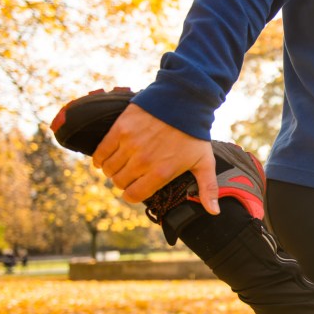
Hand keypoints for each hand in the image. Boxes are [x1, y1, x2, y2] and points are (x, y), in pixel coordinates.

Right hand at [93, 104, 219, 214]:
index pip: (134, 195)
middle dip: (122, 183)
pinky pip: (101, 151)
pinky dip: (100, 158)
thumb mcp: (205, 162)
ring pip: (109, 168)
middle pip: (119, 182)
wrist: (183, 101)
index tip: (134, 191)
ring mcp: (130, 145)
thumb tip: (214, 212)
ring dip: (111, 171)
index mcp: (161, 173)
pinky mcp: (120, 130)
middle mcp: (143, 161)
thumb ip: (208, 189)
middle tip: (129, 177)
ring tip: (119, 167)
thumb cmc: (195, 134)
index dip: (132, 196)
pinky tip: (104, 160)